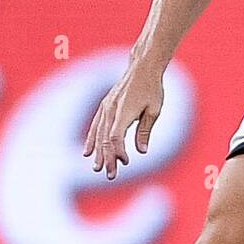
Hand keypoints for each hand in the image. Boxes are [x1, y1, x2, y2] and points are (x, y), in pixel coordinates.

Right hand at [83, 62, 164, 180]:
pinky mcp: (105, 106)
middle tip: (110, 176)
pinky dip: (92, 140)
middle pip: (105, 139)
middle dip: (107, 158)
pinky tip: (88, 152)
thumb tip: (141, 151)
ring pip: (99, 134)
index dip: (118, 152)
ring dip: (98, 152)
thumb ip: (145, 130)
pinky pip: (96, 125)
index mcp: (124, 111)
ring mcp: (106, 107)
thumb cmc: (152, 88)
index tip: (126, 162)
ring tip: (97, 168)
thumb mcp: (154, 110)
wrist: (143, 67)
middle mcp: (111, 110)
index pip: (116, 137)